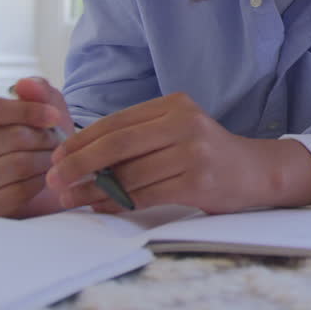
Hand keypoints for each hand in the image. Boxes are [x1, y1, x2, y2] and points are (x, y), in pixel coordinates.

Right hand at [0, 77, 70, 217]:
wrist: (56, 174)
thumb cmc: (47, 137)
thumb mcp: (49, 107)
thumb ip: (39, 91)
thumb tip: (24, 83)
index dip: (27, 111)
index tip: (55, 116)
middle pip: (11, 137)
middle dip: (46, 139)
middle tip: (59, 143)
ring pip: (17, 165)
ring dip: (47, 161)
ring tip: (56, 159)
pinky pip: (18, 192)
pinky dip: (41, 184)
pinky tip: (47, 179)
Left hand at [45, 92, 276, 213]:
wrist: (256, 171)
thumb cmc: (208, 152)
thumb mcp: (177, 129)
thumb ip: (138, 136)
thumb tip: (79, 156)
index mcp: (175, 104)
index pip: (115, 122)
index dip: (80, 141)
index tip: (55, 158)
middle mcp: (185, 123)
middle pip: (117, 145)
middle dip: (77, 164)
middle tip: (53, 181)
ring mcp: (194, 152)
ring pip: (128, 174)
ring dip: (93, 190)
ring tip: (72, 199)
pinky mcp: (198, 182)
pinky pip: (145, 195)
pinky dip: (117, 203)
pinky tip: (102, 206)